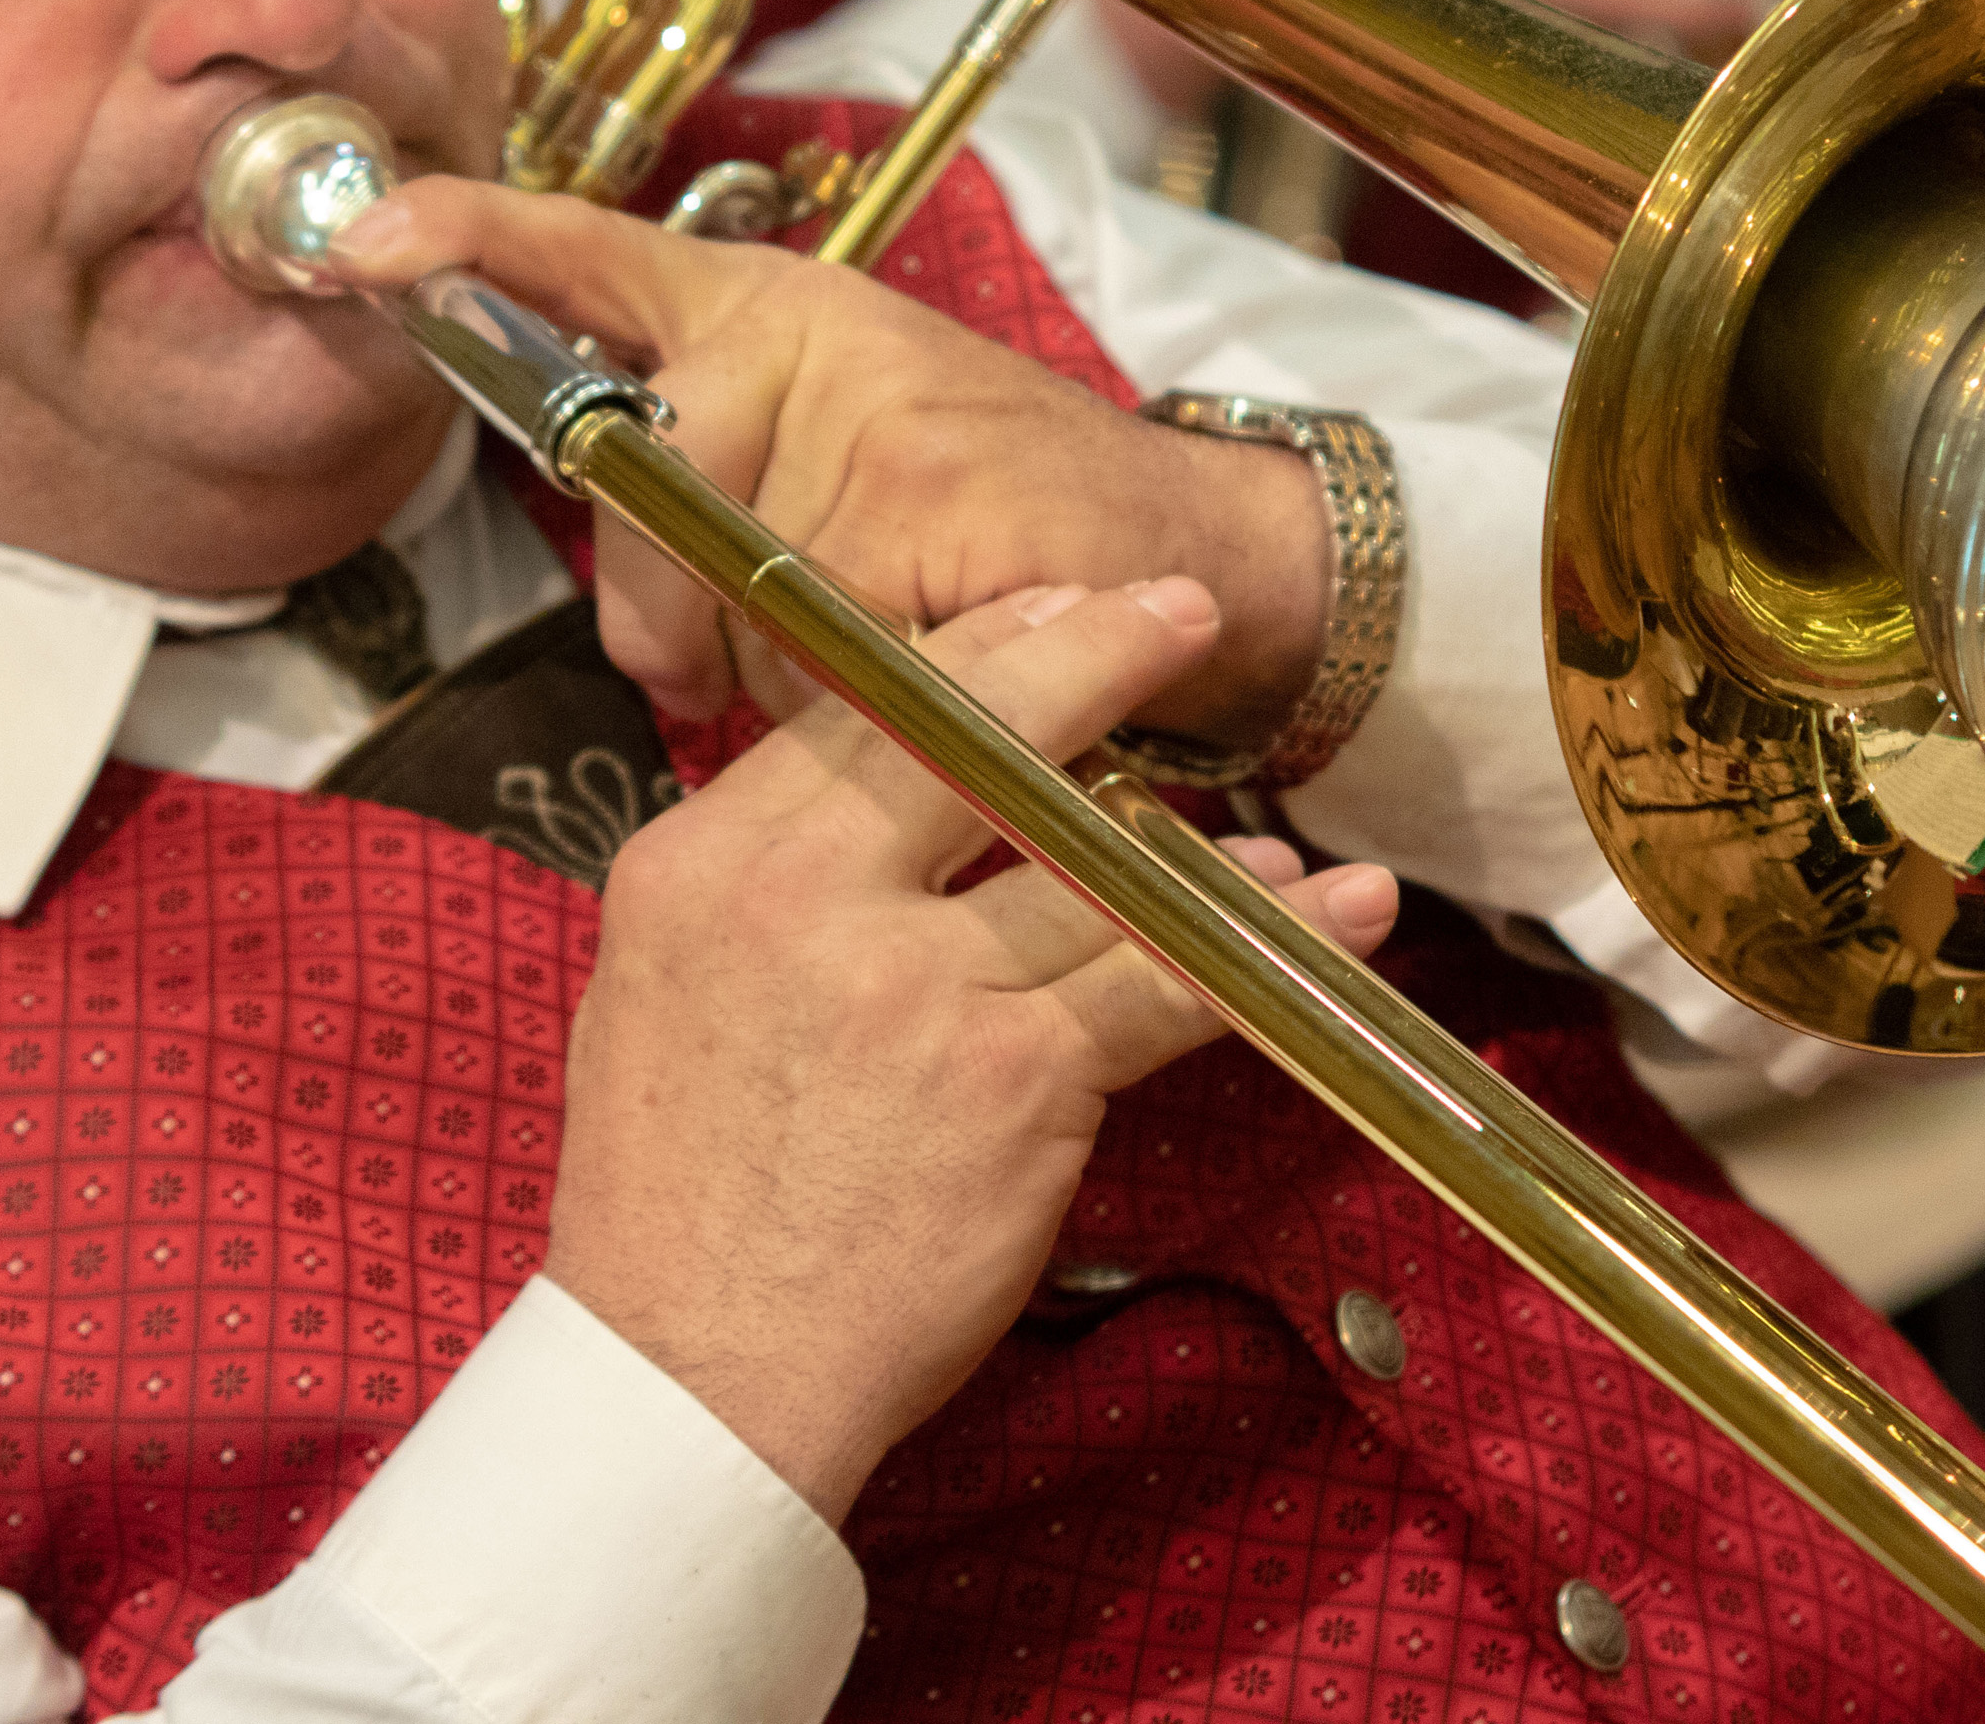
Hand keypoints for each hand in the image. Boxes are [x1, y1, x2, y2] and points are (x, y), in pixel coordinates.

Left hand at [323, 181, 1331, 744]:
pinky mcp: (930, 493)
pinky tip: (950, 663)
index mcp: (769, 313)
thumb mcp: (841, 484)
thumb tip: (641, 634)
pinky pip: (825, 645)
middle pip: (641, 513)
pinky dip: (872, 698)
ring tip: (901, 641)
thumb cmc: (997, 540)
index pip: (596, 257)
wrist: (1197, 561)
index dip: (470, 239)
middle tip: (788, 645)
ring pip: (729, 599)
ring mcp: (871, 405)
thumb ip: (713, 520)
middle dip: (682, 625)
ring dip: (790, 675)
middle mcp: (807, 333)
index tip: (362, 240)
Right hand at [542, 577, 1401, 1521]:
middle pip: (977, 735)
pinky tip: (1329, 915)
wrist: (693, 1374)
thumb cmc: (673, 1205)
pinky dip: (1261, 946)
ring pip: (1094, 865)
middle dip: (1094, 655)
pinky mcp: (1012, 1076)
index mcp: (704, 864)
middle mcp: (803, 899)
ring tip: (1279, 839)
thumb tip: (869, 803)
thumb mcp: (654, 991)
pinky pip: (1163, 984)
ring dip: (1206, 849)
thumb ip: (758, 882)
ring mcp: (914, 983)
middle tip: (1173, 612)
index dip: (978, 650)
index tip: (1052, 608)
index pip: (859, 710)